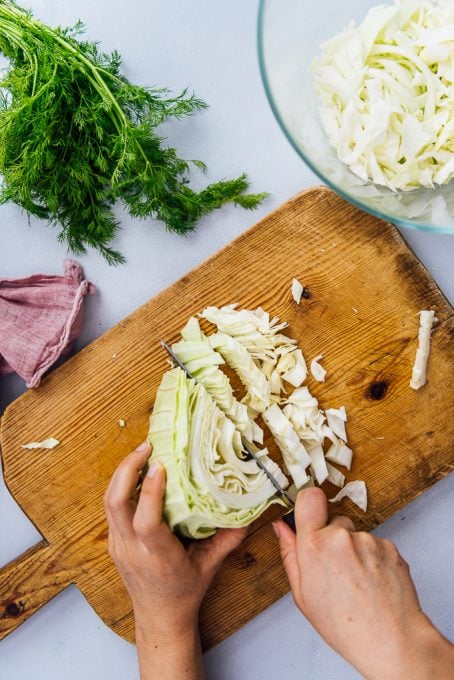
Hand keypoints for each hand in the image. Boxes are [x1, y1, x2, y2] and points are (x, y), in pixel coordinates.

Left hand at [104, 441, 246, 679]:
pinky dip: (121, 485)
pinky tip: (137, 472)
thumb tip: (249, 513)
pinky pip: (111, 508)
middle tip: (147, 446)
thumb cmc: (185, 592)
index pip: (146, 521)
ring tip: (141, 452)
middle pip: (116, 503)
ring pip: (109, 502)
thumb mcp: (210, 567)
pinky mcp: (113, 541)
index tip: (161, 465)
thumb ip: (227, 540)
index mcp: (157, 557)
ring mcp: (118, 545)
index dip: (150, 491)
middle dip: (127, 469)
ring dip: (122, 473)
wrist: (159, 617)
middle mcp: (132, 549)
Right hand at [273, 488, 453, 679]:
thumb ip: (290, 554)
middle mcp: (342, 537)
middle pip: (334, 522)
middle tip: (336, 570)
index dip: (308, 503)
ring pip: (356, 535)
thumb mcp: (303, 594)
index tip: (309, 514)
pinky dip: (373, 559)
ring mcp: (369, 540)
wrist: (391, 640)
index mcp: (315, 546)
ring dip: (355, 551)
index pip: (309, 497)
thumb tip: (282, 527)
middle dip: (333, 538)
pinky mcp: (390, 546)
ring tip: (357, 582)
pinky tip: (372, 582)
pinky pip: (375, 544)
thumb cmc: (344, 625)